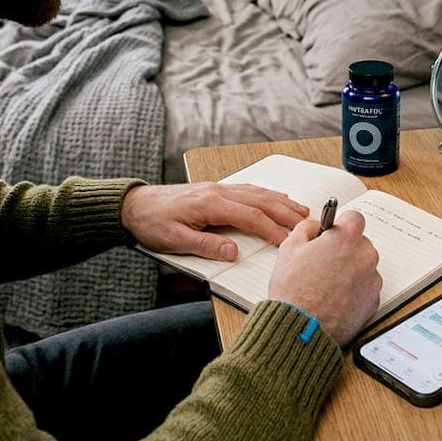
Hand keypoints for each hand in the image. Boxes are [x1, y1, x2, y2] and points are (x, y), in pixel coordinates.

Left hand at [121, 182, 308, 261]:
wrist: (134, 205)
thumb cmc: (152, 223)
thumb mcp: (175, 240)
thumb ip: (206, 245)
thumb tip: (234, 252)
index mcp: (210, 204)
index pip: (250, 216)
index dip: (272, 229)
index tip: (288, 241)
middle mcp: (217, 192)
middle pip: (260, 201)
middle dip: (285, 212)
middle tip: (306, 223)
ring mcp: (216, 188)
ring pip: (256, 192)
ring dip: (279, 201)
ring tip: (299, 210)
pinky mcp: (213, 190)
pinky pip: (246, 189)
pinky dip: (265, 194)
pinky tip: (274, 197)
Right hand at [267, 210, 380, 345]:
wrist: (302, 327)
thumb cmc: (294, 290)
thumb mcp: (290, 247)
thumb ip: (306, 228)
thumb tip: (315, 226)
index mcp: (347, 238)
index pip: (354, 218)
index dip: (340, 225)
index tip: (331, 233)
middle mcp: (365, 256)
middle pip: (359, 242)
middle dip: (344, 249)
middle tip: (323, 262)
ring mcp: (372, 279)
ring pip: (363, 266)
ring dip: (350, 270)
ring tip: (326, 284)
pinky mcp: (373, 301)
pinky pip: (365, 287)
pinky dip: (353, 290)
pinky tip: (334, 297)